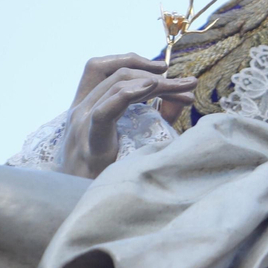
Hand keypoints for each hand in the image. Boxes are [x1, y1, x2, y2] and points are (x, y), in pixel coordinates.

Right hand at [59, 54, 196, 178]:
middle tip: (186, 83)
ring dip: (155, 83)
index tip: (166, 69)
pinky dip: (129, 94)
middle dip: (153, 72)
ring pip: (115, 85)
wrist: (86, 205)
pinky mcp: (89, 141)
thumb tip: (180, 99)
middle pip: (115, 73)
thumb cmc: (108, 172)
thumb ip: (155, 116)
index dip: (135, 63)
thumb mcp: (134, 137)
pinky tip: (151, 88)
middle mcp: (80, 109)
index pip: (107, 70)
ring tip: (183, 88)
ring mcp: (81, 123)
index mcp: (86, 106)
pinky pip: (104, 111)